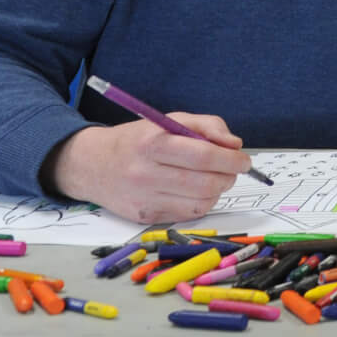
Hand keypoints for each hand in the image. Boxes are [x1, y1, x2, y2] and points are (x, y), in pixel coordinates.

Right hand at [48, 116, 248, 224]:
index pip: (205, 156)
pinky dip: (201, 203)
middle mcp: (146, 173)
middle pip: (206, 184)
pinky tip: (196, 191)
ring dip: (217, 192)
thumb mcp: (171, 120)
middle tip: (232, 170)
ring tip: (213, 179)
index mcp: (154, 143)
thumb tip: (235, 145)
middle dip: (229, 177)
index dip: (232, 160)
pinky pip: (187, 215)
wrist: (93, 165)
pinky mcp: (144, 217)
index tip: (244, 160)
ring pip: (200, 203)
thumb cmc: (139, 140)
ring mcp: (144, 198)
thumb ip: (209, 126)